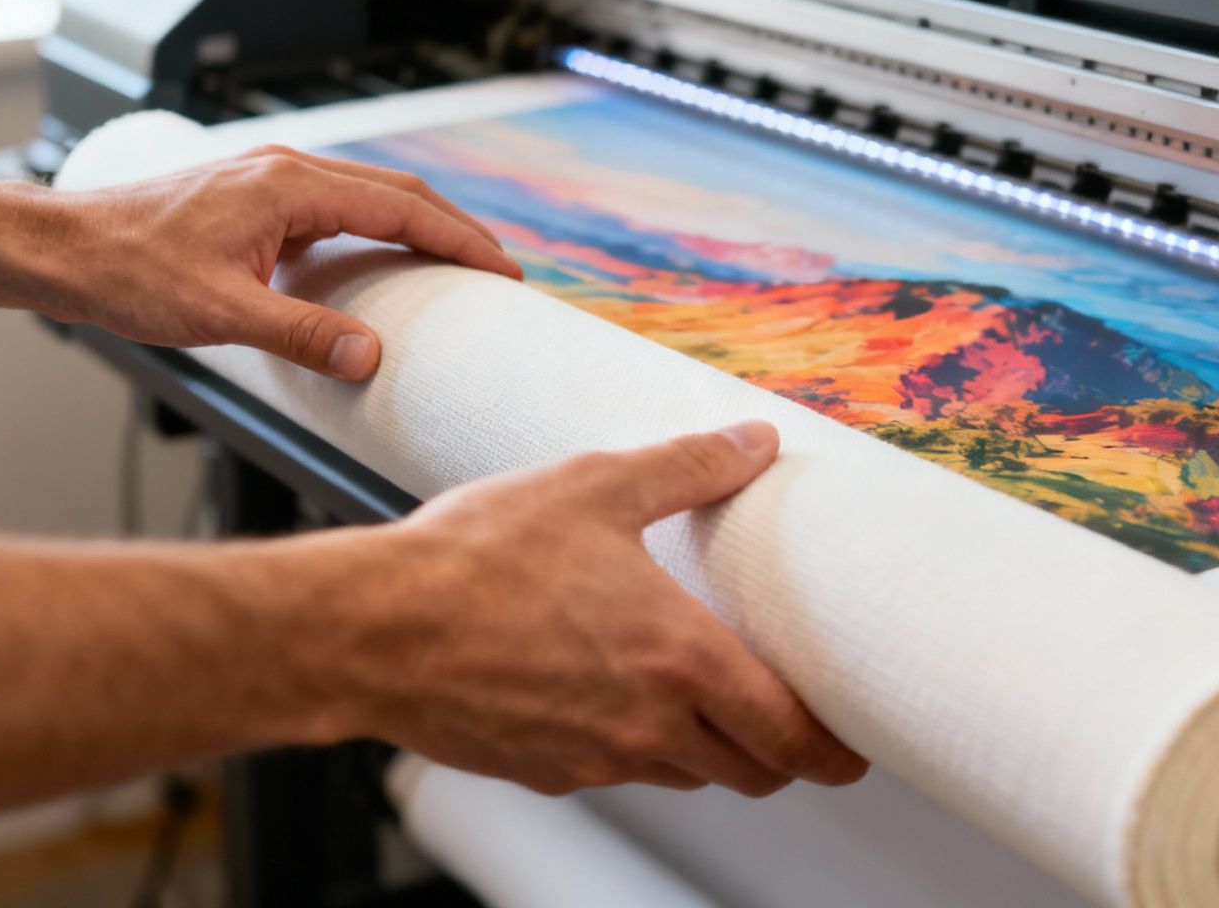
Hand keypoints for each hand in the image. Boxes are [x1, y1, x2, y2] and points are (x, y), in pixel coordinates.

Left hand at [40, 145, 521, 378]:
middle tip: (498, 269)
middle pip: (396, 189)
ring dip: (416, 225)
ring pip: (367, 193)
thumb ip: (302, 334)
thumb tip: (371, 356)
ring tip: (455, 265)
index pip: (402, 205)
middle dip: (454, 228)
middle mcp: (285, 170)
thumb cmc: (126, 273)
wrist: (59, 250)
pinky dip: (375, 229)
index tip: (503, 270)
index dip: (460, 238)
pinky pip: (335, 207)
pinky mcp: (252, 198)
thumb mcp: (220, 315)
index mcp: (288, 186)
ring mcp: (268, 180)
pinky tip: (379, 264)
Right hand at [287, 421, 869, 797]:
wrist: (367, 628)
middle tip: (793, 723)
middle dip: (782, 755)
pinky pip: (617, 772)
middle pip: (750, 773)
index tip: (850, 746)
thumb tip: (753, 441)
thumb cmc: (474, 559)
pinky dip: (640, 748)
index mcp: (680, 662)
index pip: (788, 735)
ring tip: (706, 699)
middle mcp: (646, 726)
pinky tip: (616, 695)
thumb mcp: (595, 486)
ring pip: (686, 777)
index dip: (831, 749)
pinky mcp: (543, 772)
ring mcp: (592, 759)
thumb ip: (689, 466)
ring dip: (711, 751)